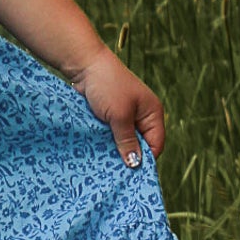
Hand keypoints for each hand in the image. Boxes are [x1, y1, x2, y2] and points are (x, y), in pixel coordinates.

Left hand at [68, 44, 164, 165]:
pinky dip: (105, 142)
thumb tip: (134, 164)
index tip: (130, 174)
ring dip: (114, 150)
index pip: (155, 145)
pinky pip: (110, 135)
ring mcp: (125, 116)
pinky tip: (97, 153)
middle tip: (115, 172)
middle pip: (139, 145)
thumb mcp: (119, 115)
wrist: (84, 65)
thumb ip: (127, 140)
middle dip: (128, 156)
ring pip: (123, 141)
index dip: (145, 160)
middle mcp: (141, 116)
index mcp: (152, 114)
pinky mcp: (109, 116)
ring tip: (105, 164)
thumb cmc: (107, 86)